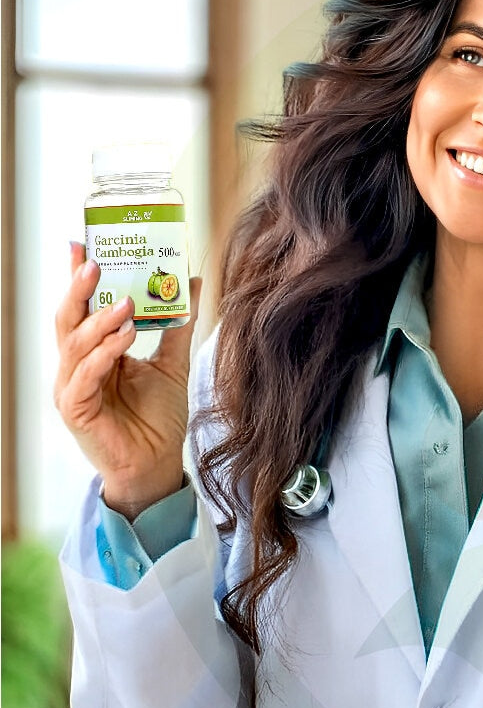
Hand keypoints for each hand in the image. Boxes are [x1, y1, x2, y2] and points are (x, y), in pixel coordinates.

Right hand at [54, 243, 201, 519]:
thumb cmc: (158, 417)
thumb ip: (177, 325)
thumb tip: (191, 282)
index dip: (77, 277)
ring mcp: (73, 388)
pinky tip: (125, 336)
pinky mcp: (77, 410)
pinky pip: (86, 375)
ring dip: (99, 320)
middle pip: (67, 319)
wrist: (159, 464)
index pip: (81, 308)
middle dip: (78, 289)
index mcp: (94, 353)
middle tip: (95, 261)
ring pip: (74, 344)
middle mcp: (77, 367)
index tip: (82, 243)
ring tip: (125, 302)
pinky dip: (105, 353)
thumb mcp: (172, 362)